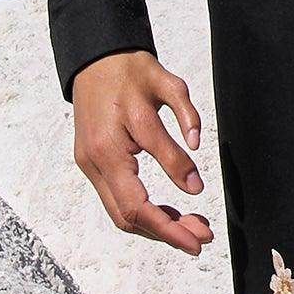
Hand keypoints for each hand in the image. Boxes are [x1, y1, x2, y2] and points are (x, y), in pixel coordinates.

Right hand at [70, 50, 212, 252]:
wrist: (95, 56)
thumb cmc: (131, 69)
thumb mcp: (167, 88)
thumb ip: (185, 125)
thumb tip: (193, 182)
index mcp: (110, 145)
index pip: (139, 203)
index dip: (171, 226)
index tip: (201, 235)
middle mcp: (94, 160)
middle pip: (128, 216)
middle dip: (167, 233)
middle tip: (203, 237)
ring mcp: (90, 164)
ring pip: (121, 213)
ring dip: (158, 226)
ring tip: (193, 226)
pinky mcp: (92, 163)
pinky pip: (117, 198)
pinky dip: (145, 211)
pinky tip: (171, 213)